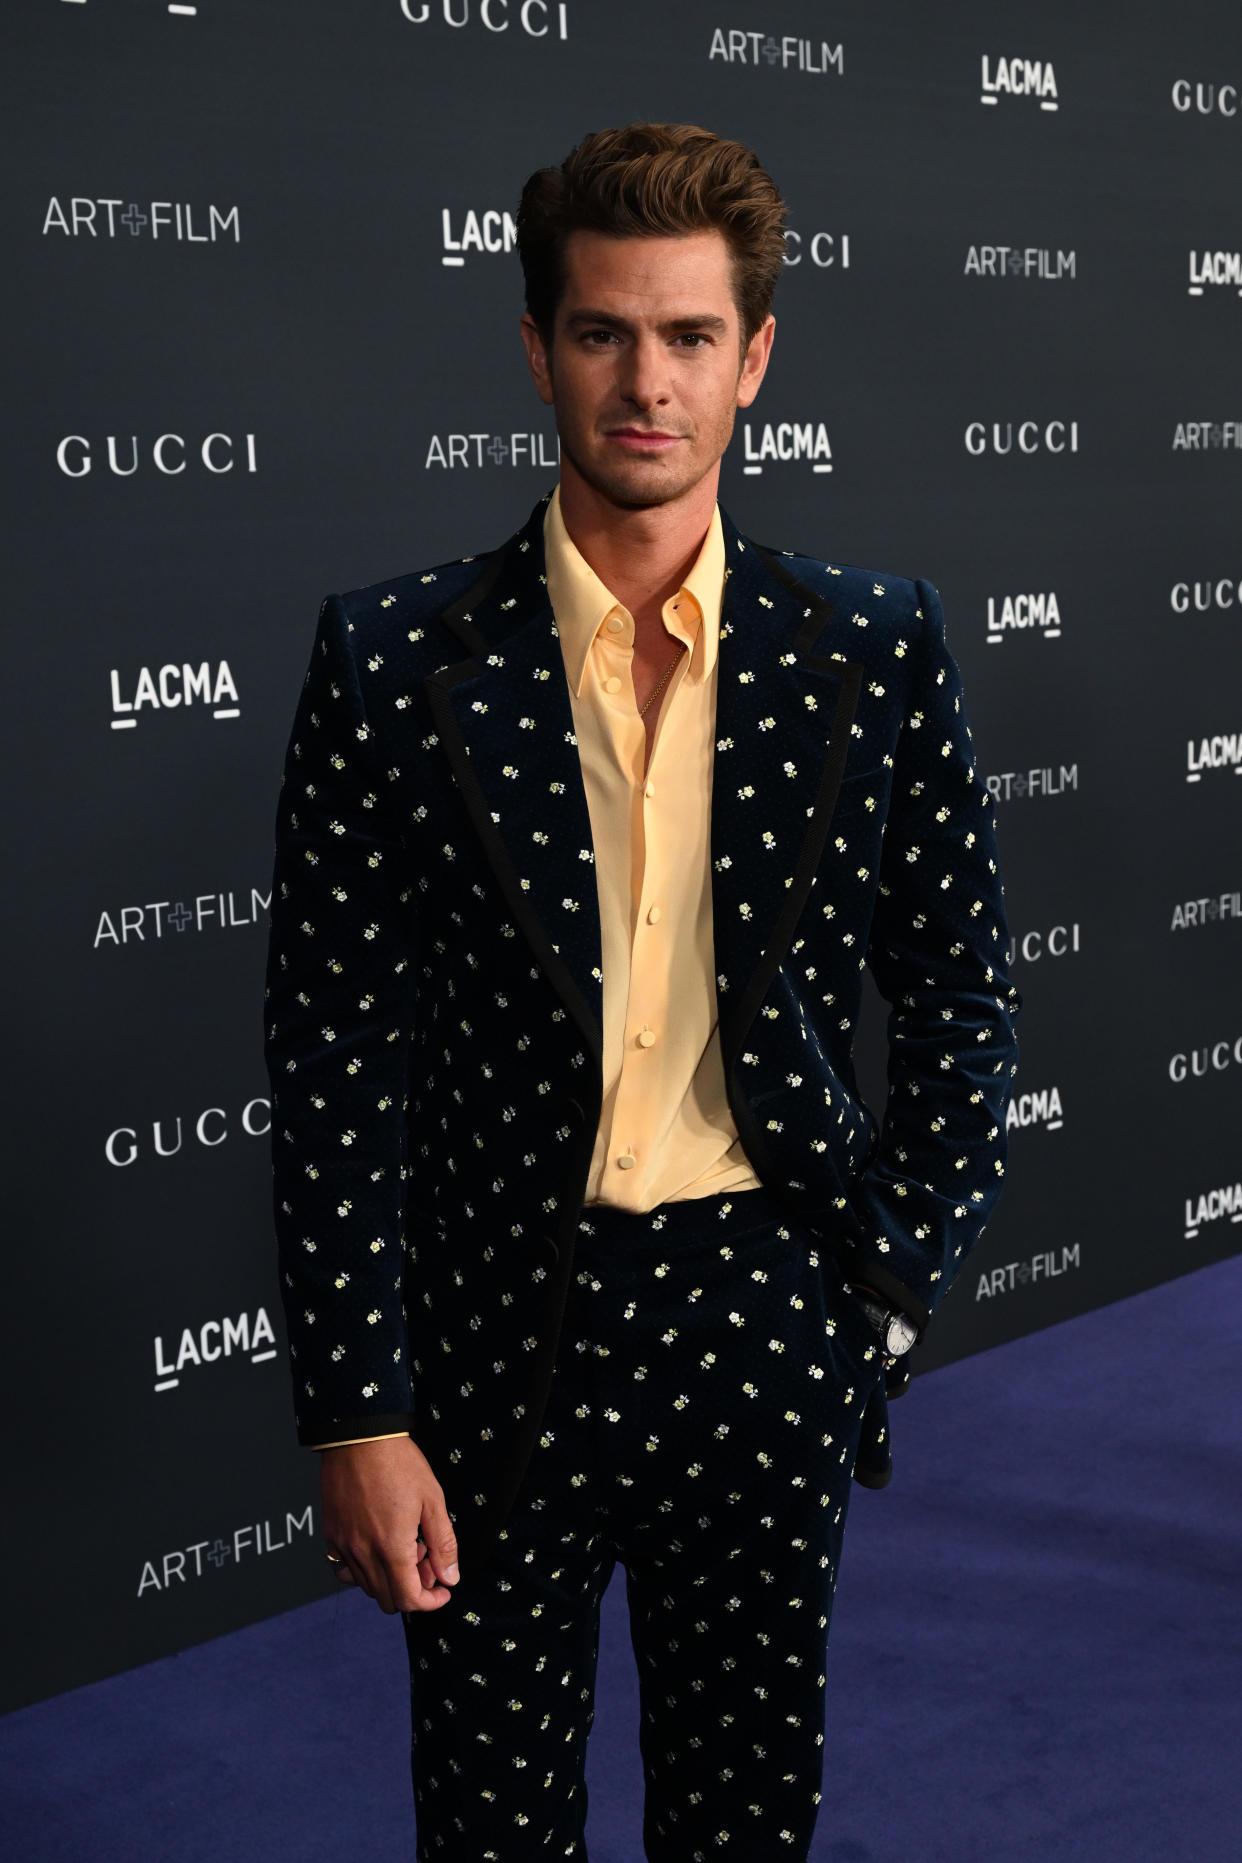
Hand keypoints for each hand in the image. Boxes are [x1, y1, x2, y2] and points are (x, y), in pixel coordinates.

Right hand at [320, 1435, 459, 1614]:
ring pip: (367, 1587)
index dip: (430, 1602)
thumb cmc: (399, 1463)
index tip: (443, 1591)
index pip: (408, 1600)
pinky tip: (377, 1548)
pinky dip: (363, 1571)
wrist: (360, 1437)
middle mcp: (363, 1553)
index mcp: (392, 1547)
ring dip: (389, 1579)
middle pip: (388, 1599)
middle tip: (426, 1562)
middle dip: (413, 1590)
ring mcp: (343, 1546)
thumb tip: (450, 1578)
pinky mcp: (330, 1536)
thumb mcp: (432, 1500)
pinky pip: (344, 1571)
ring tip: (404, 1547)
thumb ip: (443, 1544)